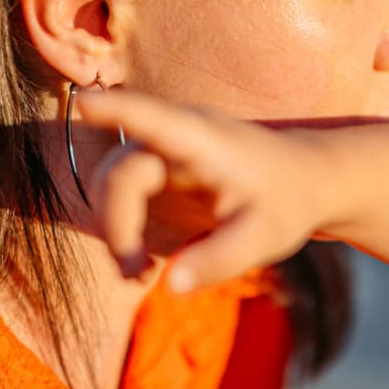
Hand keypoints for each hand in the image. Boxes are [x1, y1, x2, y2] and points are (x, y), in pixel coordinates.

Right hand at [75, 90, 327, 291]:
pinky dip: (122, 229)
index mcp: (204, 140)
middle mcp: (176, 135)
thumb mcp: (265, 237)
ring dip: (115, 230)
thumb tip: (169, 287)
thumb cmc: (286, 202)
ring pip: (111, 183)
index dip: (118, 111)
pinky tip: (143, 264)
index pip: (155, 120)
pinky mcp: (155, 166)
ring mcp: (162, 148)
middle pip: (119, 173)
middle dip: (116, 225)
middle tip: (137, 275)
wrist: (303, 181)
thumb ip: (220, 260)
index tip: (85, 101)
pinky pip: (120, 193)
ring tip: (140, 274)